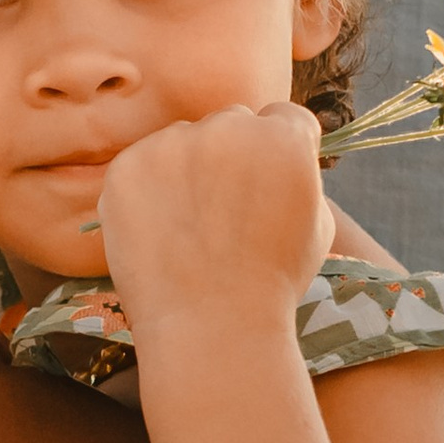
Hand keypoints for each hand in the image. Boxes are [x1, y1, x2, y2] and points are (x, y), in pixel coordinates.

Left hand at [95, 102, 332, 338]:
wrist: (210, 323)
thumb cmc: (272, 283)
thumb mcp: (315, 224)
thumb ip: (297, 176)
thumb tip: (278, 158)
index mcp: (283, 137)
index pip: (282, 118)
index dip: (278, 152)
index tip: (268, 183)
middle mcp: (228, 126)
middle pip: (231, 124)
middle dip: (232, 156)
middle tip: (225, 212)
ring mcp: (172, 143)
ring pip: (183, 142)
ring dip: (186, 170)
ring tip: (190, 230)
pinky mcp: (127, 166)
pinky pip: (142, 165)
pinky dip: (147, 191)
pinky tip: (160, 232)